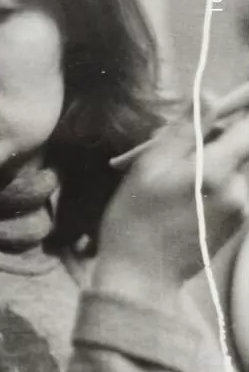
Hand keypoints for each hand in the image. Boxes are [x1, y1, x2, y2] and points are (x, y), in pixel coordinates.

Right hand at [96, 97, 248, 295]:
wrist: (142, 276)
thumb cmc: (134, 219)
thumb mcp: (149, 167)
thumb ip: (185, 129)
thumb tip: (211, 95)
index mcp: (219, 170)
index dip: (236, 112)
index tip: (215, 113)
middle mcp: (242, 188)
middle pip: (244, 145)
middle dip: (217, 137)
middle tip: (178, 146)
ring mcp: (243, 208)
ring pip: (238, 166)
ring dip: (214, 160)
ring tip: (173, 175)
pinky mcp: (239, 222)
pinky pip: (234, 187)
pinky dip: (214, 180)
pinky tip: (181, 194)